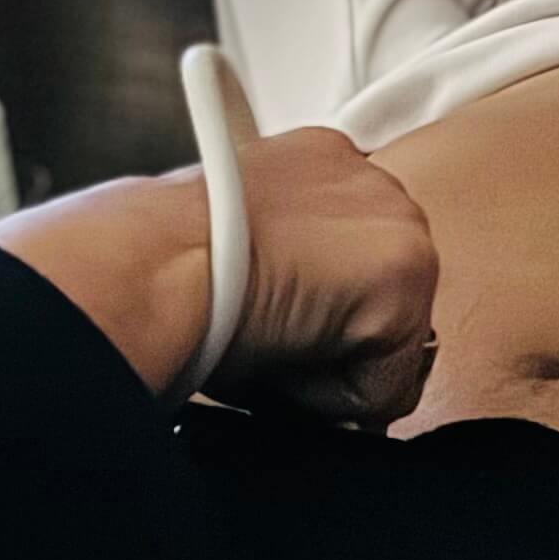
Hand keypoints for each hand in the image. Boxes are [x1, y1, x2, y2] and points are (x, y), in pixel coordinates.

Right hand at [0, 127, 436, 426]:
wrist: (154, 260)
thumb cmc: (163, 261)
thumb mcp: (236, 247)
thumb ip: (289, 269)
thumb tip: (301, 331)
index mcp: (323, 162)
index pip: (354, 258)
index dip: (318, 306)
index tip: (277, 320)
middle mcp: (370, 181)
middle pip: (384, 303)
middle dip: (334, 338)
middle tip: (268, 336)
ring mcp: (397, 224)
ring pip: (387, 349)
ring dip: (328, 366)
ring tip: (267, 338)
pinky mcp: (404, 277)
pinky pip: (383, 388)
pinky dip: (330, 397)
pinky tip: (280, 353)